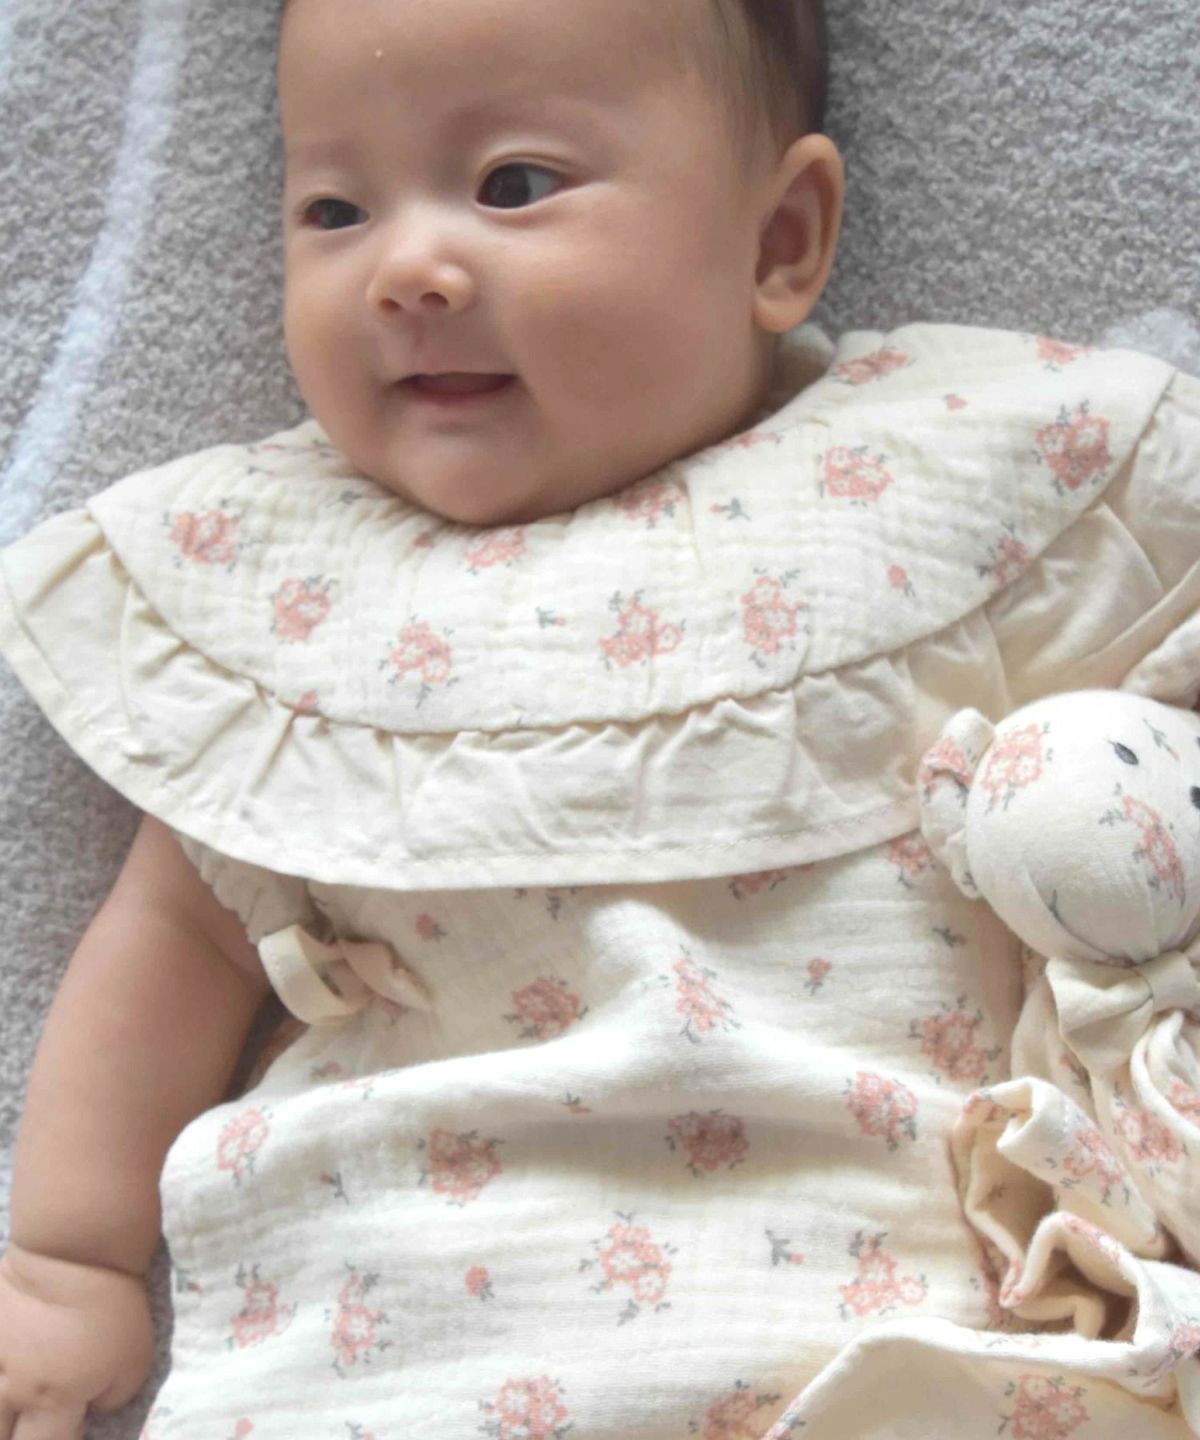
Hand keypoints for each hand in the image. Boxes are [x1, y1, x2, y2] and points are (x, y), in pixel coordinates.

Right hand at [0, 1244, 154, 1438]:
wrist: (72, 1249)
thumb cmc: (112, 1306)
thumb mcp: (134, 1361)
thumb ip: (110, 1398)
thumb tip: (90, 1408)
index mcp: (52, 1402)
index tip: (66, 1429)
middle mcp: (11, 1391)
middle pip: (0, 1437)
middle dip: (14, 1435)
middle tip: (31, 1421)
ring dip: (1, 1409)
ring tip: (13, 1402)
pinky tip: (2, 1363)